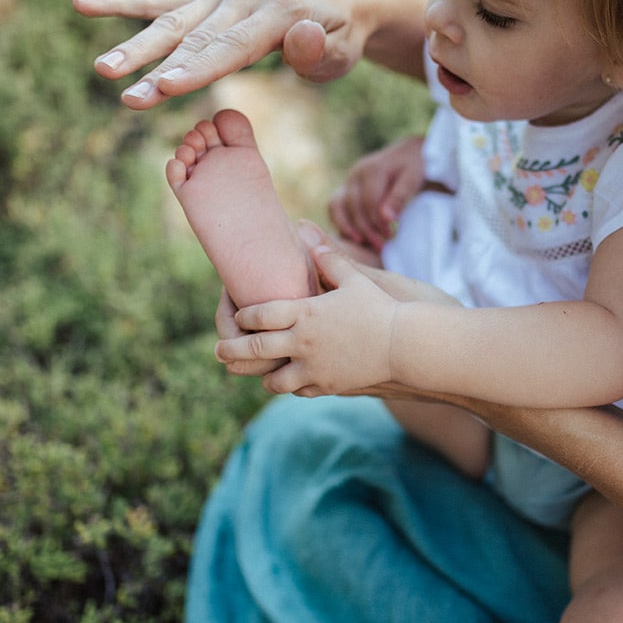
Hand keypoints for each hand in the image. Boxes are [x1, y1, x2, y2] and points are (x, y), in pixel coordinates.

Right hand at [73, 0, 382, 108]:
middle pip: (192, 40)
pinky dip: (121, 2)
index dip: (198, 69)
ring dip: (134, 45)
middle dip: (158, 69)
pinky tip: (82, 4)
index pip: (230, 48)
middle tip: (127, 95)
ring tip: (102, 69)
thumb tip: (298, 37)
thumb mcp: (342, 49)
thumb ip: (317, 50)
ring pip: (170, 22)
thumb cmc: (338, 36)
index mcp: (274, 15)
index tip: (167, 88)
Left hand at [216, 246, 399, 395]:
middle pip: (253, 348)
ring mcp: (313, 367)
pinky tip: (292, 381)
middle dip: (231, 349)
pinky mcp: (327, 386)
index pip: (259, 314)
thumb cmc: (380, 308)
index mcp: (304, 313)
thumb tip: (308, 232)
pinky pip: (298, 390)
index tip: (238, 316)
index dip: (244, 316)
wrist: (403, 345)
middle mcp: (302, 342)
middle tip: (218, 352)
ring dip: (264, 375)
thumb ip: (329, 260)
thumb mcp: (355, 279)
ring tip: (260, 372)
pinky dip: (292, 387)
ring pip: (272, 379)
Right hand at [328, 134, 426, 250]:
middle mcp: (355, 174)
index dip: (377, 222)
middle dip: (366, 229)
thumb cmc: (413, 167)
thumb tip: (386, 218)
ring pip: (337, 207)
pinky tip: (357, 237)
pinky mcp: (345, 188)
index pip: (369, 202)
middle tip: (381, 246)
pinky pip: (334, 208)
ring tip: (365, 244)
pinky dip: (342, 223)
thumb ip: (399, 197)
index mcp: (372, 170)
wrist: (407, 154)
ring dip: (349, 228)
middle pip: (353, 207)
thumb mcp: (412, 179)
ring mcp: (348, 181)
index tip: (390, 236)